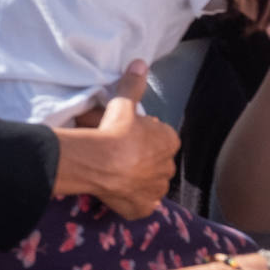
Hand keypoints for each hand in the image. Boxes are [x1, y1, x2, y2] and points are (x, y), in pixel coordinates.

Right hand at [55, 60, 178, 219]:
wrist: (99, 161)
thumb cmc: (115, 130)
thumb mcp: (123, 104)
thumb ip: (133, 84)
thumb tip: (140, 61)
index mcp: (169, 142)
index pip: (163, 137)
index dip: (146, 135)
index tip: (128, 134)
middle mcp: (168, 167)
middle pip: (157, 161)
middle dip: (144, 158)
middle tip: (119, 152)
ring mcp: (155, 190)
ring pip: (150, 183)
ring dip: (138, 179)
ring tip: (116, 171)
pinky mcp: (142, 208)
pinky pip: (139, 204)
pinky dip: (131, 200)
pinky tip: (117, 191)